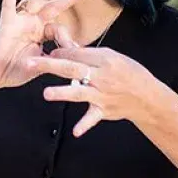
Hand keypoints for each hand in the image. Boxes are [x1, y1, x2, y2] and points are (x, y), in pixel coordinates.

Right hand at [0, 0, 91, 90]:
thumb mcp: (41, 65)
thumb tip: (76, 62)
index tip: (73, 50)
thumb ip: (56, 61)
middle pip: (54, 5)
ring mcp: (20, 21)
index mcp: (41, 32)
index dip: (68, 39)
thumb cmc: (15, 69)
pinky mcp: (7, 24)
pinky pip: (9, 5)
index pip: (59, 28)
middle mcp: (32, 23)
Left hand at [28, 25, 158, 136]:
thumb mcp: (111, 56)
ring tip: (46, 94)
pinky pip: (93, 118)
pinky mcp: (104, 110)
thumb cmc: (128, 72)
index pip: (76, 53)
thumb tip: (65, 45)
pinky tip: (75, 132)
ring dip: (62, 93)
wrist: (147, 97)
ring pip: (79, 93)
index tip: (45, 51)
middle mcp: (101, 76)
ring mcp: (102, 95)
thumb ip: (87, 54)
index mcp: (103, 59)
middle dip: (50, 65)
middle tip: (30, 63)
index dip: (59, 52)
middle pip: (72, 69)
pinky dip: (85, 125)